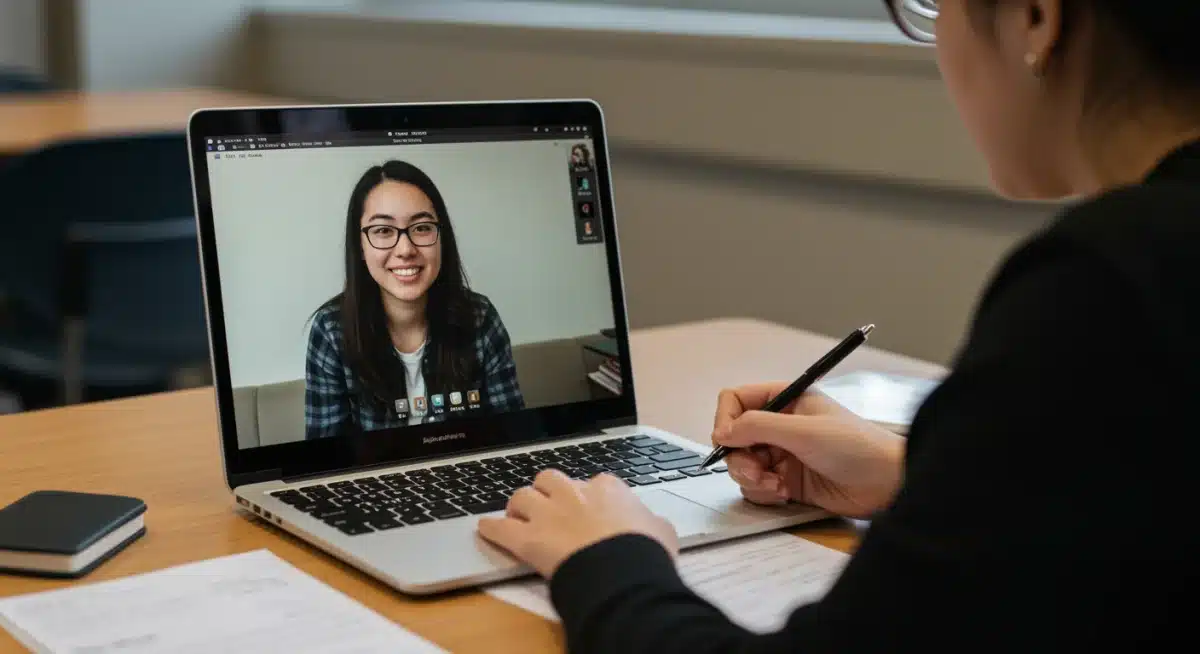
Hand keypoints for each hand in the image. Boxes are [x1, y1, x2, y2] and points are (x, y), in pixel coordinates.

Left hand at [477, 469, 679, 577]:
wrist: (622, 572)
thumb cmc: (645, 552)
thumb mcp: (662, 530)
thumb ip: (651, 522)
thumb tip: (654, 525)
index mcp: (607, 488)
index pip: (592, 482)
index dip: (586, 496)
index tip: (587, 509)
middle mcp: (574, 493)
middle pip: (550, 479)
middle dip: (547, 491)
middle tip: (548, 507)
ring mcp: (548, 513)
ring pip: (522, 496)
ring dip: (519, 506)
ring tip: (518, 516)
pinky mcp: (527, 538)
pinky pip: (501, 527)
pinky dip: (491, 528)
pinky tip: (485, 528)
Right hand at [712, 383, 905, 518]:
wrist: (887, 484)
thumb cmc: (856, 446)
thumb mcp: (804, 430)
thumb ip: (759, 426)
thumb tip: (723, 432)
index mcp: (786, 400)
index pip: (737, 401)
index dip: (726, 419)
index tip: (727, 440)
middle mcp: (780, 425)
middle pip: (735, 437)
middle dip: (739, 457)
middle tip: (755, 471)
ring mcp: (783, 454)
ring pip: (742, 464)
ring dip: (751, 477)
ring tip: (775, 485)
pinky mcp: (787, 481)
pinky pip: (756, 486)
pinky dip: (763, 492)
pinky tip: (784, 493)